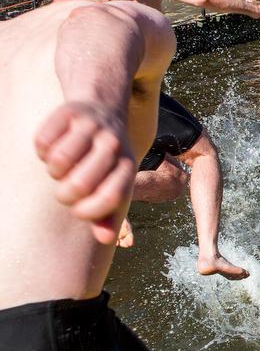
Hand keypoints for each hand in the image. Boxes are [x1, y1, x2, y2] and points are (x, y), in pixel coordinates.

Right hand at [34, 102, 135, 244]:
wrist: (103, 112)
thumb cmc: (106, 161)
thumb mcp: (114, 184)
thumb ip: (109, 214)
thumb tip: (105, 239)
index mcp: (127, 166)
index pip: (109, 197)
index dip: (87, 211)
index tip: (79, 210)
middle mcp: (113, 144)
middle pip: (79, 184)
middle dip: (65, 194)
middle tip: (67, 186)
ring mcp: (93, 126)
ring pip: (58, 162)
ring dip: (52, 171)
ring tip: (62, 166)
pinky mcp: (70, 111)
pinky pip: (43, 141)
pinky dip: (42, 149)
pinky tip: (54, 146)